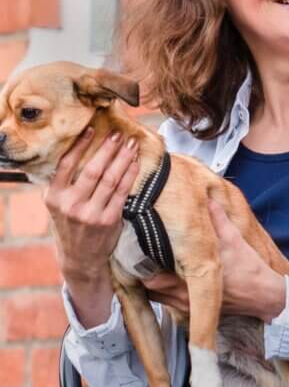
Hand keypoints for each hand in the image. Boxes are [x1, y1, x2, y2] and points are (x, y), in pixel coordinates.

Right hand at [46, 128, 139, 284]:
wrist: (80, 257)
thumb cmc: (70, 224)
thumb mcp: (57, 204)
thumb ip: (63, 183)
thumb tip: (78, 150)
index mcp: (54, 197)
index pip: (67, 164)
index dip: (80, 145)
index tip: (92, 129)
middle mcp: (71, 204)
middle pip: (92, 170)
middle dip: (108, 150)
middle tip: (118, 134)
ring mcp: (90, 214)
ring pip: (110, 179)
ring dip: (123, 159)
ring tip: (130, 145)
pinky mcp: (109, 220)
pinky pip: (122, 192)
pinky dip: (130, 175)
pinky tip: (135, 163)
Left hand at [147, 199, 285, 322]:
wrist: (264, 296)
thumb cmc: (250, 271)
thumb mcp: (234, 239)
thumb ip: (218, 220)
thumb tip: (209, 201)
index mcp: (190, 279)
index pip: (150, 274)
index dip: (142, 260)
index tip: (141, 247)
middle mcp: (184, 297)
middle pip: (148, 286)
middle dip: (144, 271)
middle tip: (143, 255)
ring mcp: (186, 306)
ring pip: (156, 296)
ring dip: (153, 282)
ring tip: (155, 266)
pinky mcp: (192, 312)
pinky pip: (167, 303)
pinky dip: (164, 291)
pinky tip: (169, 279)